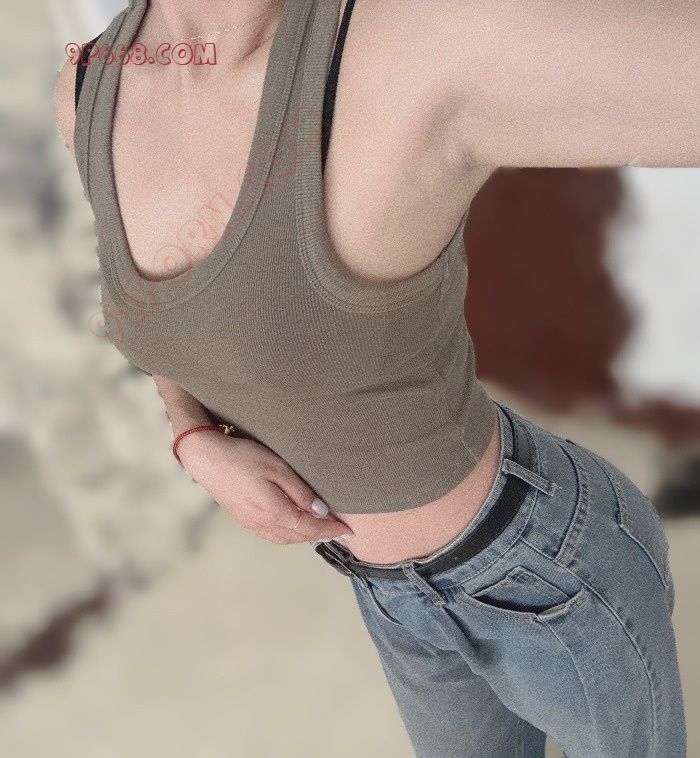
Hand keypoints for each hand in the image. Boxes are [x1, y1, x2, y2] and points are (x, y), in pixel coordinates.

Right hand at [176, 431, 353, 544]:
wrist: (206, 459)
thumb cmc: (242, 458)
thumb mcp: (278, 468)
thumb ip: (300, 492)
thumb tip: (321, 511)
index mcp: (274, 512)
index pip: (311, 527)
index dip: (331, 530)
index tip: (348, 531)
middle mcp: (263, 524)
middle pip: (300, 537)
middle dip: (322, 535)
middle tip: (340, 532)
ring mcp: (252, 525)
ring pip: (286, 539)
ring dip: (306, 537)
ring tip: (323, 530)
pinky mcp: (244, 521)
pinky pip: (273, 535)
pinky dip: (290, 535)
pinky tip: (296, 527)